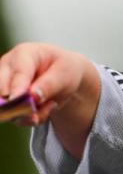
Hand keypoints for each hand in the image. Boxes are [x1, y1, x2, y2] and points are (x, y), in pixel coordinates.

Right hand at [0, 41, 100, 159]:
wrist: (62, 76)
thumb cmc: (62, 68)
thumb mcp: (64, 73)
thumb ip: (49, 84)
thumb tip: (33, 96)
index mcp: (23, 55)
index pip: (18, 73)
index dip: (17, 87)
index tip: (18, 99)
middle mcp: (8, 69)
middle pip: (3, 91)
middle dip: (20, 106)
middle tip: (40, 112)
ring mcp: (5, 85)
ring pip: (7, 107)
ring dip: (29, 115)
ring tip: (51, 105)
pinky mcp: (8, 101)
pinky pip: (15, 117)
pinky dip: (31, 118)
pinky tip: (45, 108)